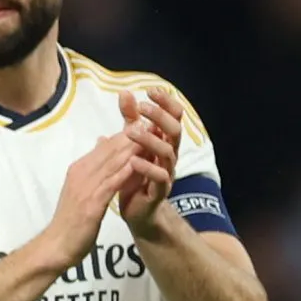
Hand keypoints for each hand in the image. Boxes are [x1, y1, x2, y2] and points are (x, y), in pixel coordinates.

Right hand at [39, 130, 167, 264]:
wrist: (56, 245)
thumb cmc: (70, 220)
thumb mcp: (80, 190)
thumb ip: (92, 169)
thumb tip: (101, 144)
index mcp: (79, 169)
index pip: (105, 146)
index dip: (126, 134)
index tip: (146, 123)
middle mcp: (80, 174)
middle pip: (110, 150)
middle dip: (133, 136)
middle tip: (154, 122)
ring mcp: (85, 188)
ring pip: (112, 163)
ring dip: (132, 149)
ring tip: (151, 137)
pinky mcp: (91, 204)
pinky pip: (111, 184)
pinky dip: (126, 173)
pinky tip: (139, 164)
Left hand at [115, 89, 181, 236]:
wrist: (136, 210)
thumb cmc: (134, 174)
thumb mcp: (129, 144)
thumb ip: (129, 121)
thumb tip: (125, 93)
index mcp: (164, 142)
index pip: (173, 118)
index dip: (166, 103)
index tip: (151, 90)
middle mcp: (169, 155)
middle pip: (175, 131)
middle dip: (160, 117)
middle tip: (142, 108)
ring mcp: (166, 173)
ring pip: (167, 152)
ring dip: (150, 140)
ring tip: (131, 131)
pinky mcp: (159, 191)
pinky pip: (160, 178)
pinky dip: (147, 168)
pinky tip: (133, 161)